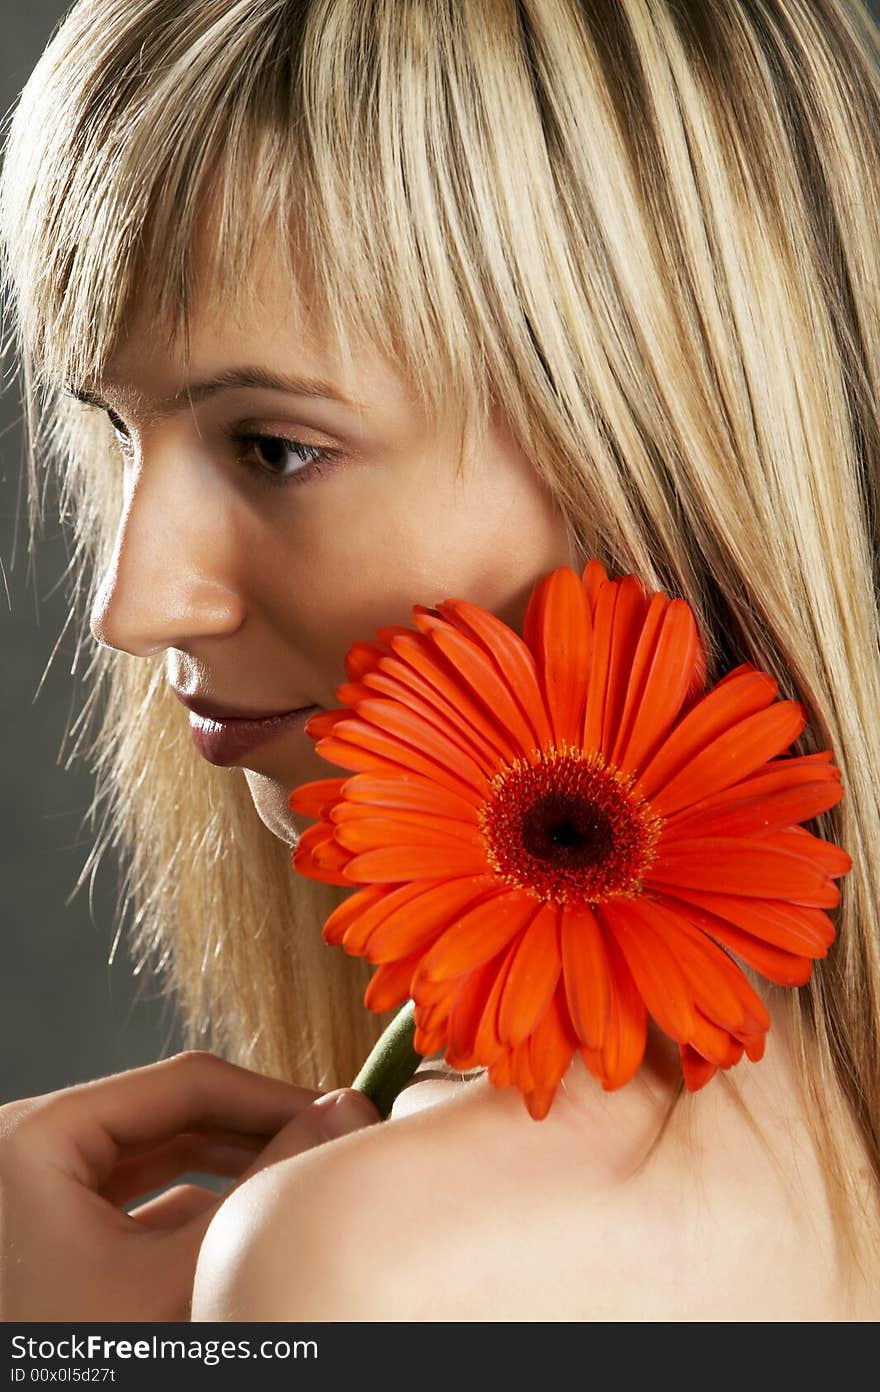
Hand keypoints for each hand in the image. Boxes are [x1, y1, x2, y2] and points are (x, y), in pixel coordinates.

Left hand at [0, 1051, 379, 1320]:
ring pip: (162, 1151)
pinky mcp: (57, 1230)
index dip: (272, 1096)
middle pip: (172, 1113)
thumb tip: (342, 1113)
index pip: (183, 1084)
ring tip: (301, 1172)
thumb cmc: (77, 1365)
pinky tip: (254, 1215)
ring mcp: (41, 1190)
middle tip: (330, 1140)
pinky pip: (142, 1193)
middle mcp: (30, 1149)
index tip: (338, 1110)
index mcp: (38, 1137)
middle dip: (256, 1130)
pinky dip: (201, 1202)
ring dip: (235, 1165)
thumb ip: (263, 1189)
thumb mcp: (175, 1278)